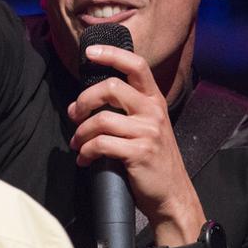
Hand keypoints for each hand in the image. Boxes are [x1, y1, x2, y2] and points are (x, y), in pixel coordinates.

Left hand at [67, 44, 205, 242]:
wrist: (172, 195)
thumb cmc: (154, 161)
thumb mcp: (149, 127)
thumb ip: (128, 109)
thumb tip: (89, 101)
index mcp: (155, 101)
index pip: (136, 65)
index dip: (112, 54)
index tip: (90, 53)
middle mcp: (154, 112)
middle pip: (112, 88)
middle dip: (84, 100)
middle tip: (74, 114)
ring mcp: (148, 132)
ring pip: (101, 120)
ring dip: (81, 133)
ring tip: (77, 143)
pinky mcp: (139, 152)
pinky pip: (101, 144)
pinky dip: (86, 151)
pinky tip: (84, 159)